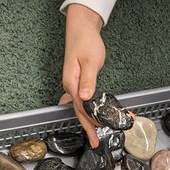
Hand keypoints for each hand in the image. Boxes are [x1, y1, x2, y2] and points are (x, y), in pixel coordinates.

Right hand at [61, 4, 105, 145]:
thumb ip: (88, 79)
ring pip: (82, 107)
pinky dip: (91, 109)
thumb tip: (85, 97)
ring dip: (91, 119)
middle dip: (89, 127)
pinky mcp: (80, 81)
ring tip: (98, 132)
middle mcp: (71, 86)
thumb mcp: (90, 60)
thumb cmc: (85, 41)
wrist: (82, 28)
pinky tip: (93, 116)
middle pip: (80, 111)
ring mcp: (74, 84)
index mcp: (71, 83)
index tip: (96, 135)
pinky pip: (85, 99)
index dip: (89, 123)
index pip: (81, 108)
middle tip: (96, 141)